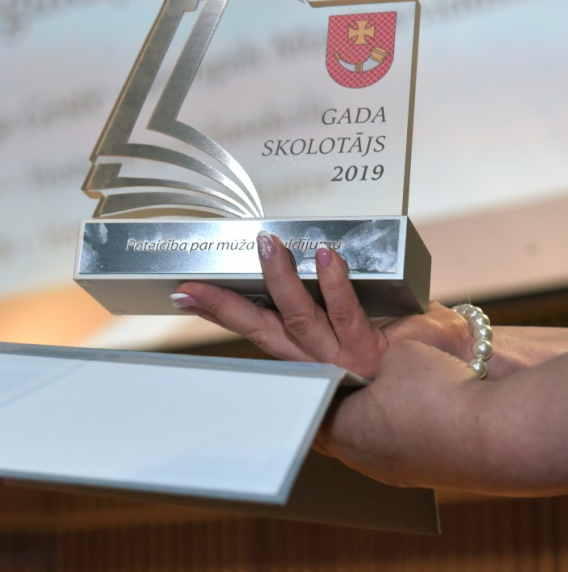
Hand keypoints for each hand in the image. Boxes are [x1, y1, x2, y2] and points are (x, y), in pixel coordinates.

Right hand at [172, 231, 469, 378]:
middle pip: (261, 334)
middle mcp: (320, 373)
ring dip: (278, 281)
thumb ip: (346, 322)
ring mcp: (344, 367)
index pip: (263, 336)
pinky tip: (327, 255)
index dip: (228, 314)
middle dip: (222, 309)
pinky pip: (347, 317)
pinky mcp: (376, 357)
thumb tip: (326, 271)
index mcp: (314, 372)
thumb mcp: (374, 353)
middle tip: (189, 287)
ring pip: (297, 322)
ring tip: (263, 245)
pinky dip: (335, 285)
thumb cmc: (427, 378)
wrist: (468, 412)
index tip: (191, 296)